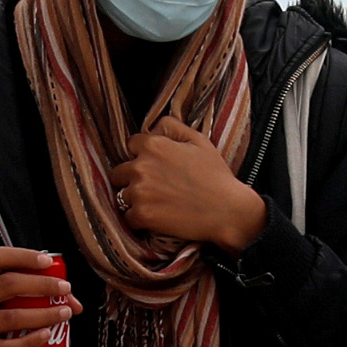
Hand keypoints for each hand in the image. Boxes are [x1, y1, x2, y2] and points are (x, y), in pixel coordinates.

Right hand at [0, 247, 83, 346]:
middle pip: (8, 284)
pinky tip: (46, 334)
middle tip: (65, 289)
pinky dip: (31, 340)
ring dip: (43, 314)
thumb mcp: (8, 294)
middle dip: (42, 285)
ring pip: (13, 316)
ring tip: (64, 313)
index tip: (47, 261)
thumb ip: (37, 289)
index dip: (23, 256)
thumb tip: (74, 302)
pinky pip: (10, 345)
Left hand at [111, 116, 268, 250]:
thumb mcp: (198, 140)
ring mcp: (139, 192)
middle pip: (119, 172)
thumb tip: (153, 128)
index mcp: (153, 145)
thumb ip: (171, 127)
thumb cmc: (215, 175)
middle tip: (152, 187)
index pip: (130, 145)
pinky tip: (156, 217)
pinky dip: (138, 219)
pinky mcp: (142, 215)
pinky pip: (127, 217)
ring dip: (135, 199)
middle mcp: (141, 166)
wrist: (227, 210)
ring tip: (156, 203)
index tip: (154, 166)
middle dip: (131, 178)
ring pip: (122, 195)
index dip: (141, 155)